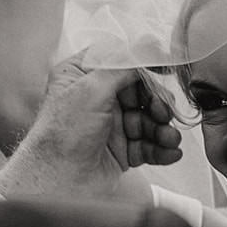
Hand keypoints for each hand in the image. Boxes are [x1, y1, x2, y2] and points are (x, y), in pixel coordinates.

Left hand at [0, 56, 181, 199]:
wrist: (56, 183)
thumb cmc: (64, 133)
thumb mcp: (92, 88)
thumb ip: (123, 65)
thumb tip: (149, 42)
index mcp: (81, 76)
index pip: (121, 61)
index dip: (145, 64)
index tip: (168, 67)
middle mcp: (96, 98)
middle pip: (140, 92)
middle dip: (157, 103)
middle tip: (163, 113)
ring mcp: (109, 126)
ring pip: (148, 120)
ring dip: (163, 129)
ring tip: (169, 139)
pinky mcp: (120, 151)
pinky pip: (148, 145)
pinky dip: (162, 149)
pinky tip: (170, 153)